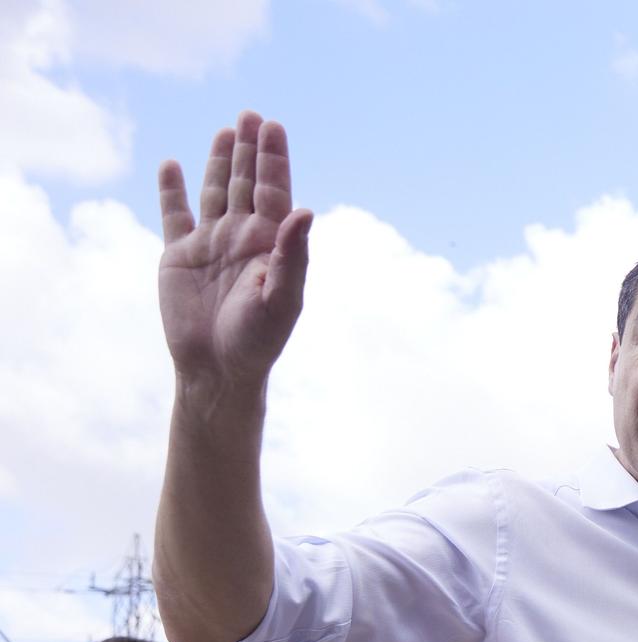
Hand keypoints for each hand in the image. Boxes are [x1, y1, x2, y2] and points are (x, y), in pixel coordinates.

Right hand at [158, 110, 312, 389]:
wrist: (217, 369)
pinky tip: (172, 165)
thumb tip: (305, 210)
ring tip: (225, 130)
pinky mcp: (178, 255)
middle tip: (251, 115)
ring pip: (213, 192)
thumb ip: (292, 255)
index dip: (273, 160)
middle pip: (246, 183)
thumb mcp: (282, 299)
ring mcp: (211, 244)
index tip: (271, 127)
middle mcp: (242, 238)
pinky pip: (174, 215)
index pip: (274, 192)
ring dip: (218, 161)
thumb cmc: (257, 340)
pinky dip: (172, 190)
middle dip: (249, 151)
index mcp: (270, 245)